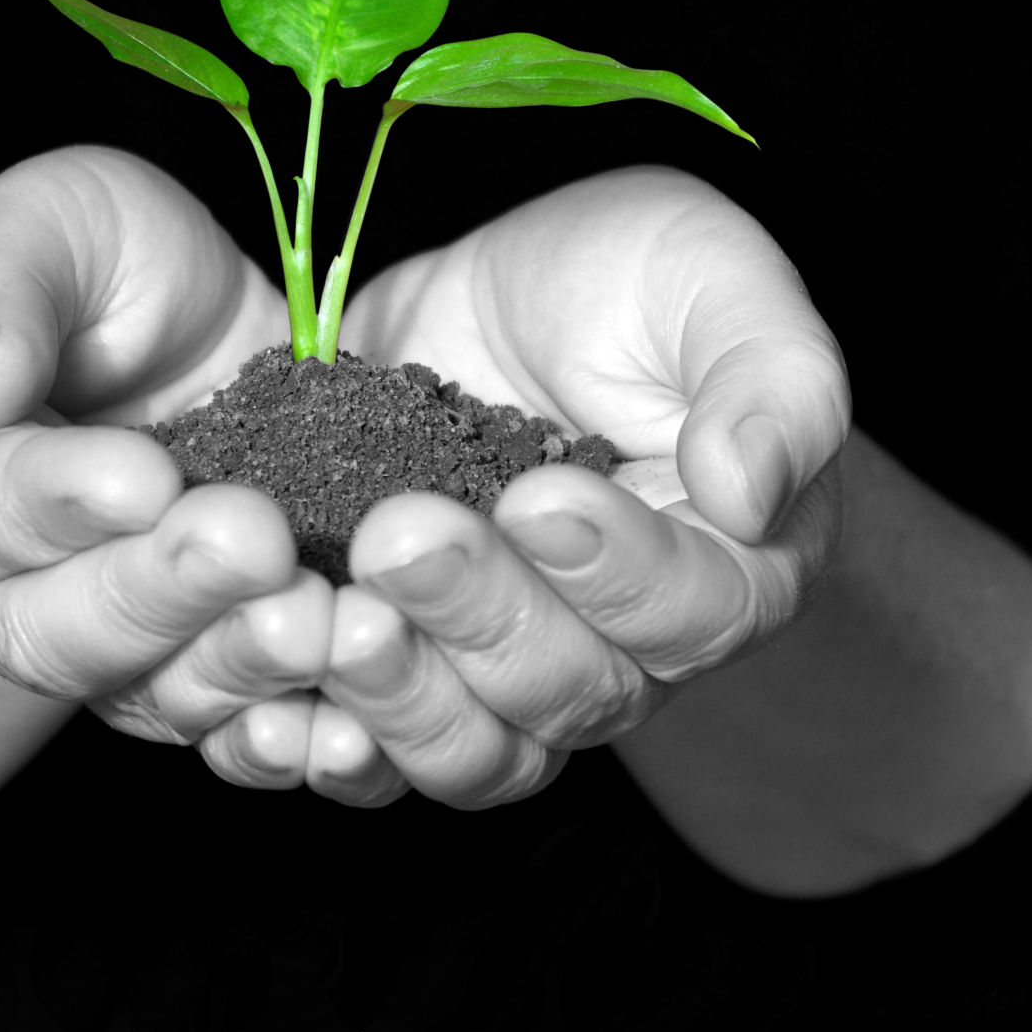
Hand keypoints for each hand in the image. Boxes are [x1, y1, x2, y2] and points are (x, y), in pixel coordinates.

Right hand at [0, 146, 331, 776]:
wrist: (184, 329)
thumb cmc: (93, 258)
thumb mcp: (44, 219)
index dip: (48, 499)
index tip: (146, 475)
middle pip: (42, 627)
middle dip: (155, 589)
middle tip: (257, 542)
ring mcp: (81, 635)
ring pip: (135, 690)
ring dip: (228, 661)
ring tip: (315, 618)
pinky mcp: (179, 665)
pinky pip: (218, 721)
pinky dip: (280, 728)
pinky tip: (346, 716)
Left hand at [302, 165, 849, 807]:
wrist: (497, 309)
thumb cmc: (626, 284)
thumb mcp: (707, 277)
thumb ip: (768, 376)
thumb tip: (751, 488)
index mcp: (727, 565)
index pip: (693, 612)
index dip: (619, 572)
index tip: (541, 495)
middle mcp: (626, 651)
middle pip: (569, 691)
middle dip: (481, 616)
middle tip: (402, 532)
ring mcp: (507, 676)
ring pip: (473, 751)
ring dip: (398, 696)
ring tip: (333, 614)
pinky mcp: (408, 671)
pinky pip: (373, 754)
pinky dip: (318, 747)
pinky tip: (263, 709)